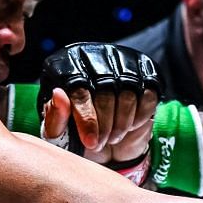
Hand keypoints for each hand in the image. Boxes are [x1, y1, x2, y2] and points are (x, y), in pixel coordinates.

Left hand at [40, 43, 162, 163]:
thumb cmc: (76, 133)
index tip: (91, 142)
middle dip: (104, 126)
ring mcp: (122, 63)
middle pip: (105, 94)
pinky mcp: (146, 74)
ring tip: (112, 137)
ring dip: (122, 125)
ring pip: (128, 96)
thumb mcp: (59, 132)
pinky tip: (130, 126)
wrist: (106, 139)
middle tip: (100, 144)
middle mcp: (93, 58)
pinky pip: (148, 97)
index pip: (79, 90)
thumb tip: (59, 95)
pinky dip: (139, 118)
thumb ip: (55, 117)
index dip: (86, 119)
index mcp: (66, 66)